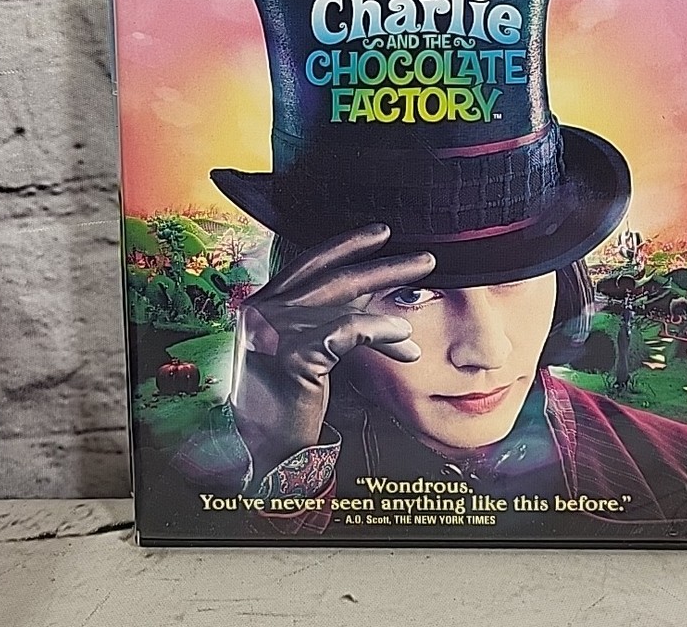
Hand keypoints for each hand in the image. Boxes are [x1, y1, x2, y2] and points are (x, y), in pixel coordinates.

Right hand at [229, 223, 434, 476]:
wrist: (262, 453)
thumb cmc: (282, 404)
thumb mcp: (302, 351)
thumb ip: (327, 322)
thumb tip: (381, 308)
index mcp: (262, 305)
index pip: (309, 263)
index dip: (346, 245)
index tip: (381, 233)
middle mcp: (263, 310)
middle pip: (333, 274)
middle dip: (382, 261)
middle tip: (422, 256)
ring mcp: (273, 330)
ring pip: (344, 296)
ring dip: (391, 286)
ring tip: (425, 282)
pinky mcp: (291, 354)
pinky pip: (346, 331)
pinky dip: (380, 330)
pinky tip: (404, 337)